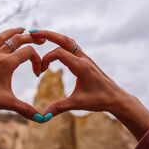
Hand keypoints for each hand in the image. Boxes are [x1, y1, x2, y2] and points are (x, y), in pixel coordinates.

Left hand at [0, 28, 46, 121]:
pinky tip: (4, 41)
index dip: (37, 60)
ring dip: (15, 31)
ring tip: (23, 30)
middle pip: (18, 38)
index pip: (29, 52)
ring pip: (4, 36)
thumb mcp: (8, 104)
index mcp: (7, 63)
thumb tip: (43, 120)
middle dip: (32, 38)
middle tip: (41, 40)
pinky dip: (2, 38)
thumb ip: (27, 110)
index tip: (36, 74)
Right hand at [31, 30, 148, 138]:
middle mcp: (83, 59)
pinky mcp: (86, 60)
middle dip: (48, 35)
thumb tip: (43, 116)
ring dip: (54, 37)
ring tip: (40, 35)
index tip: (40, 72)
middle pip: (64, 40)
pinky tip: (53, 45)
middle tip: (32, 32)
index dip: (46, 59)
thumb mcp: (78, 104)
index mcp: (81, 67)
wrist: (116, 98)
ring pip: (68, 41)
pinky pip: (72, 46)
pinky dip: (61, 43)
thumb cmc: (99, 100)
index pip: (59, 53)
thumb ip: (59, 107)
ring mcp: (85, 58)